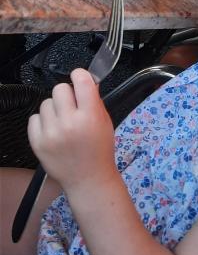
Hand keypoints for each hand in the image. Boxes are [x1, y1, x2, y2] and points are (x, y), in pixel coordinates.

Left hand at [28, 69, 115, 192]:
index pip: (81, 80)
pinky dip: (43, 122)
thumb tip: (86, 79)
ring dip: (55, 109)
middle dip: (67, 94)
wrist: (88, 179)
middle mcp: (69, 123)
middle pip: (59, 88)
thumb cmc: (99, 150)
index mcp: (90, 116)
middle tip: (72, 107)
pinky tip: (53, 131)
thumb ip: (95, 100)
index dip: (80, 76)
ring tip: (63, 122)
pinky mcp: (37, 142)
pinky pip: (34, 118)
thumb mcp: (105, 122)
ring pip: (46, 103)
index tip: (79, 78)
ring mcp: (51, 133)